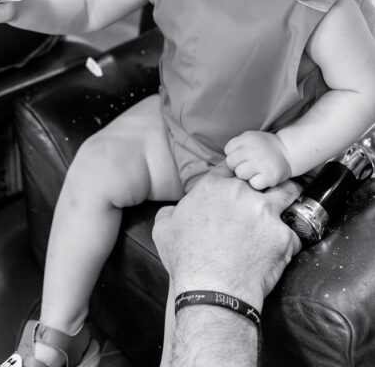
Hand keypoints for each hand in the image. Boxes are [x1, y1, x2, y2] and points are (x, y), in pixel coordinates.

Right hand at [152, 167, 301, 310]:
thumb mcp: (164, 229)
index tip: (239, 186)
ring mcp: (265, 212)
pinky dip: (290, 240)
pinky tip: (283, 249)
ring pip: (288, 192)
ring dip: (288, 198)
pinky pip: (294, 233)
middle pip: (262, 175)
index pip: (231, 168)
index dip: (236, 176)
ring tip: (288, 208)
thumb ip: (169, 212)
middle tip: (267, 193)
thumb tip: (173, 212)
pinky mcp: (282, 236)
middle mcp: (242, 192)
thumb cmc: (187, 260)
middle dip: (264, 183)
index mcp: (213, 186)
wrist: (212, 289)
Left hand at [224, 131, 291, 189]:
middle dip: (237, 166)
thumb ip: (237, 146)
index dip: (234, 155)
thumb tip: (224, 163)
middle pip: (231, 163)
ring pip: (240, 174)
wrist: (288, 151)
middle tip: (248, 166)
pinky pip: (253, 184)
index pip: (228, 150)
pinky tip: (262, 177)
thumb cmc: (265, 147)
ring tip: (255, 171)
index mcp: (246, 138)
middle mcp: (252, 149)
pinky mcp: (269, 176)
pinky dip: (257, 183)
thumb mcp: (249, 138)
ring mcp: (261, 163)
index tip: (242, 157)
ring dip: (246, 175)